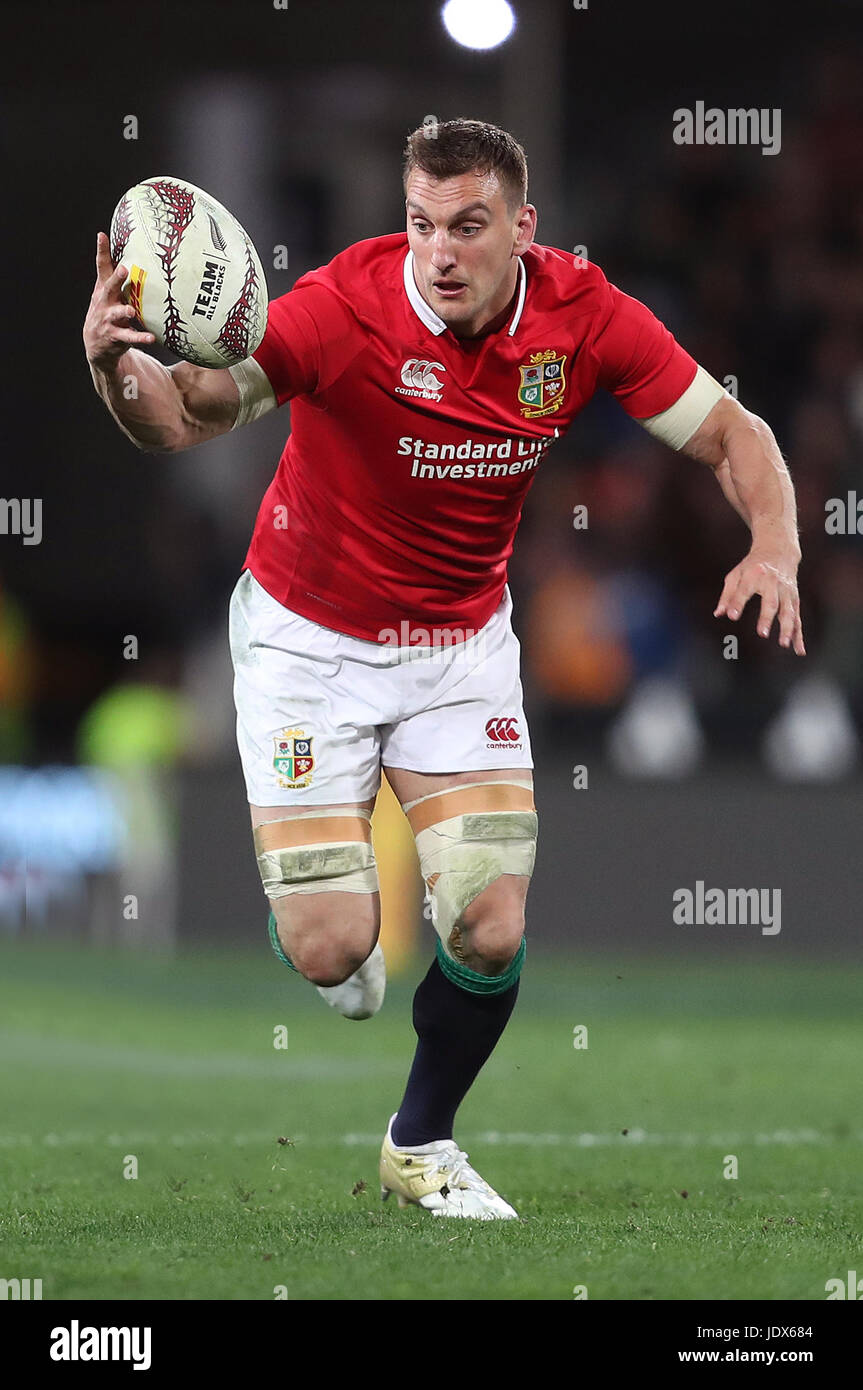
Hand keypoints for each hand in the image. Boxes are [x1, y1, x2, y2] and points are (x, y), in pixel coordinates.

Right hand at [83, 231, 154, 370]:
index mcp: (103, 289)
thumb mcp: (106, 292)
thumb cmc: (106, 311)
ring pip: (116, 314)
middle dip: (115, 279)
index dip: (101, 251)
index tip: (101, 235)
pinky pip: (129, 337)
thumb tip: (123, 248)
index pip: (101, 268)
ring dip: (124, 312)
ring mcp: (109, 320)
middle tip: (123, 269)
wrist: (96, 344)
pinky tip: (151, 338)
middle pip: (108, 288)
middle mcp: (104, 303)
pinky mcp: (116, 336)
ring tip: (131, 311)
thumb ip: (113, 274)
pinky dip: (140, 338)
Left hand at [714, 547, 804, 654]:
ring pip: (789, 612)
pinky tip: (798, 649)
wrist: (779, 550)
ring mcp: (786, 592)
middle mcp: (773, 583)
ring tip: (783, 644)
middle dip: (766, 618)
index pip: (745, 590)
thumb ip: (727, 594)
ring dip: (787, 628)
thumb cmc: (753, 565)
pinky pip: (797, 619)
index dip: (738, 602)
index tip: (732, 615)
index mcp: (755, 575)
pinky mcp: (794, 600)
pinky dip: (798, 635)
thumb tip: (719, 613)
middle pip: (771, 602)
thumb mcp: (736, 574)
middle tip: (762, 633)